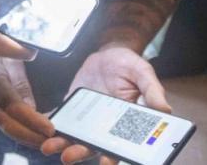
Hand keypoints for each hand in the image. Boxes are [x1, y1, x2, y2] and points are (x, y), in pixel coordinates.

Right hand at [0, 59, 54, 147]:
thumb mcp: (11, 59)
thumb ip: (21, 81)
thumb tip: (32, 107)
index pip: (15, 107)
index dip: (33, 120)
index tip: (50, 128)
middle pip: (9, 125)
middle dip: (31, 137)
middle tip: (53, 141)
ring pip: (6, 129)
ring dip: (26, 139)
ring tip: (47, 142)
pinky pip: (4, 126)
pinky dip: (20, 134)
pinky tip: (34, 137)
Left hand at [41, 44, 170, 163]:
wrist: (109, 53)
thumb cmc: (130, 66)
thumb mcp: (143, 74)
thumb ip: (152, 91)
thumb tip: (166, 110)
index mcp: (126, 125)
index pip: (120, 147)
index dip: (113, 157)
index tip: (107, 163)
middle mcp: (105, 128)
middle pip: (93, 147)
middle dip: (80, 153)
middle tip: (68, 157)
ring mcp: (87, 121)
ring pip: (74, 138)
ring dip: (61, 145)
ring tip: (49, 147)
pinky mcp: (72, 110)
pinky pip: (61, 122)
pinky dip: (50, 127)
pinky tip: (39, 131)